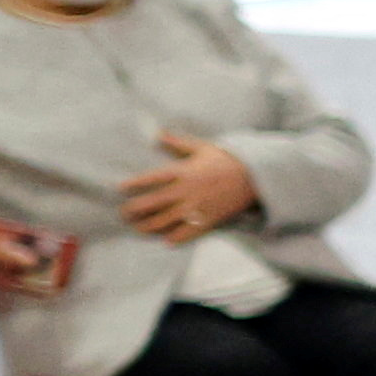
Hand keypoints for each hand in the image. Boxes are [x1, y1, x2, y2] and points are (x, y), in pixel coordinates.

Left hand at [117, 138, 261, 240]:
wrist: (253, 176)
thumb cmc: (227, 160)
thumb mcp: (201, 147)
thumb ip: (178, 143)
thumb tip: (158, 134)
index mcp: (182, 172)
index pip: (151, 179)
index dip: (134, 184)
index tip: (121, 189)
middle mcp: (185, 191)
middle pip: (152, 203)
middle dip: (134, 210)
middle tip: (125, 213)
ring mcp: (196, 207)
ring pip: (165, 220)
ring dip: (148, 226)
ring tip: (138, 228)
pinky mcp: (208, 219)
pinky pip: (188, 232)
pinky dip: (176, 238)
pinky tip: (166, 241)